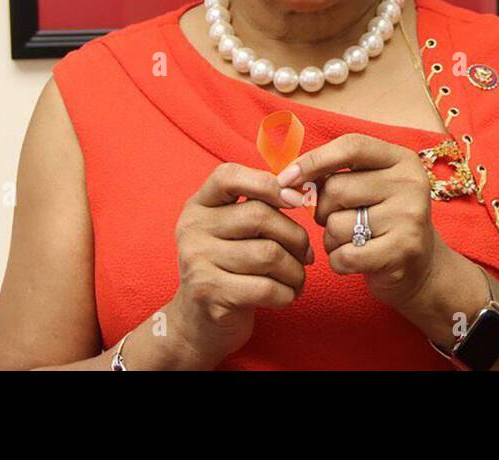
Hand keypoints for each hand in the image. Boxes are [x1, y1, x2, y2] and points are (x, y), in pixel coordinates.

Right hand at [166, 162, 311, 368]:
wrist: (197, 322)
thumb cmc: (228, 269)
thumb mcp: (232, 232)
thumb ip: (258, 206)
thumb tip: (301, 192)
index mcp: (198, 206)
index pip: (228, 175)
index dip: (267, 183)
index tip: (295, 201)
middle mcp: (193, 229)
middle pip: (260, 216)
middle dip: (295, 236)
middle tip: (306, 254)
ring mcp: (197, 261)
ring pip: (269, 254)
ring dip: (296, 270)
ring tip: (297, 278)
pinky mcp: (211, 294)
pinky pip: (267, 287)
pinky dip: (287, 293)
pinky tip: (286, 295)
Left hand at [277, 133, 441, 312]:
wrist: (420, 269)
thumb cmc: (380, 222)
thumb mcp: (367, 188)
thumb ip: (334, 176)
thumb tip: (285, 181)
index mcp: (401, 159)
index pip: (351, 146)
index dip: (314, 160)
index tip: (285, 178)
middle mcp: (411, 183)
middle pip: (337, 188)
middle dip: (323, 209)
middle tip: (337, 219)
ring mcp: (410, 217)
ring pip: (336, 224)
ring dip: (332, 239)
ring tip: (352, 241)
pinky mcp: (403, 251)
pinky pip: (344, 255)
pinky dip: (339, 261)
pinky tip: (356, 260)